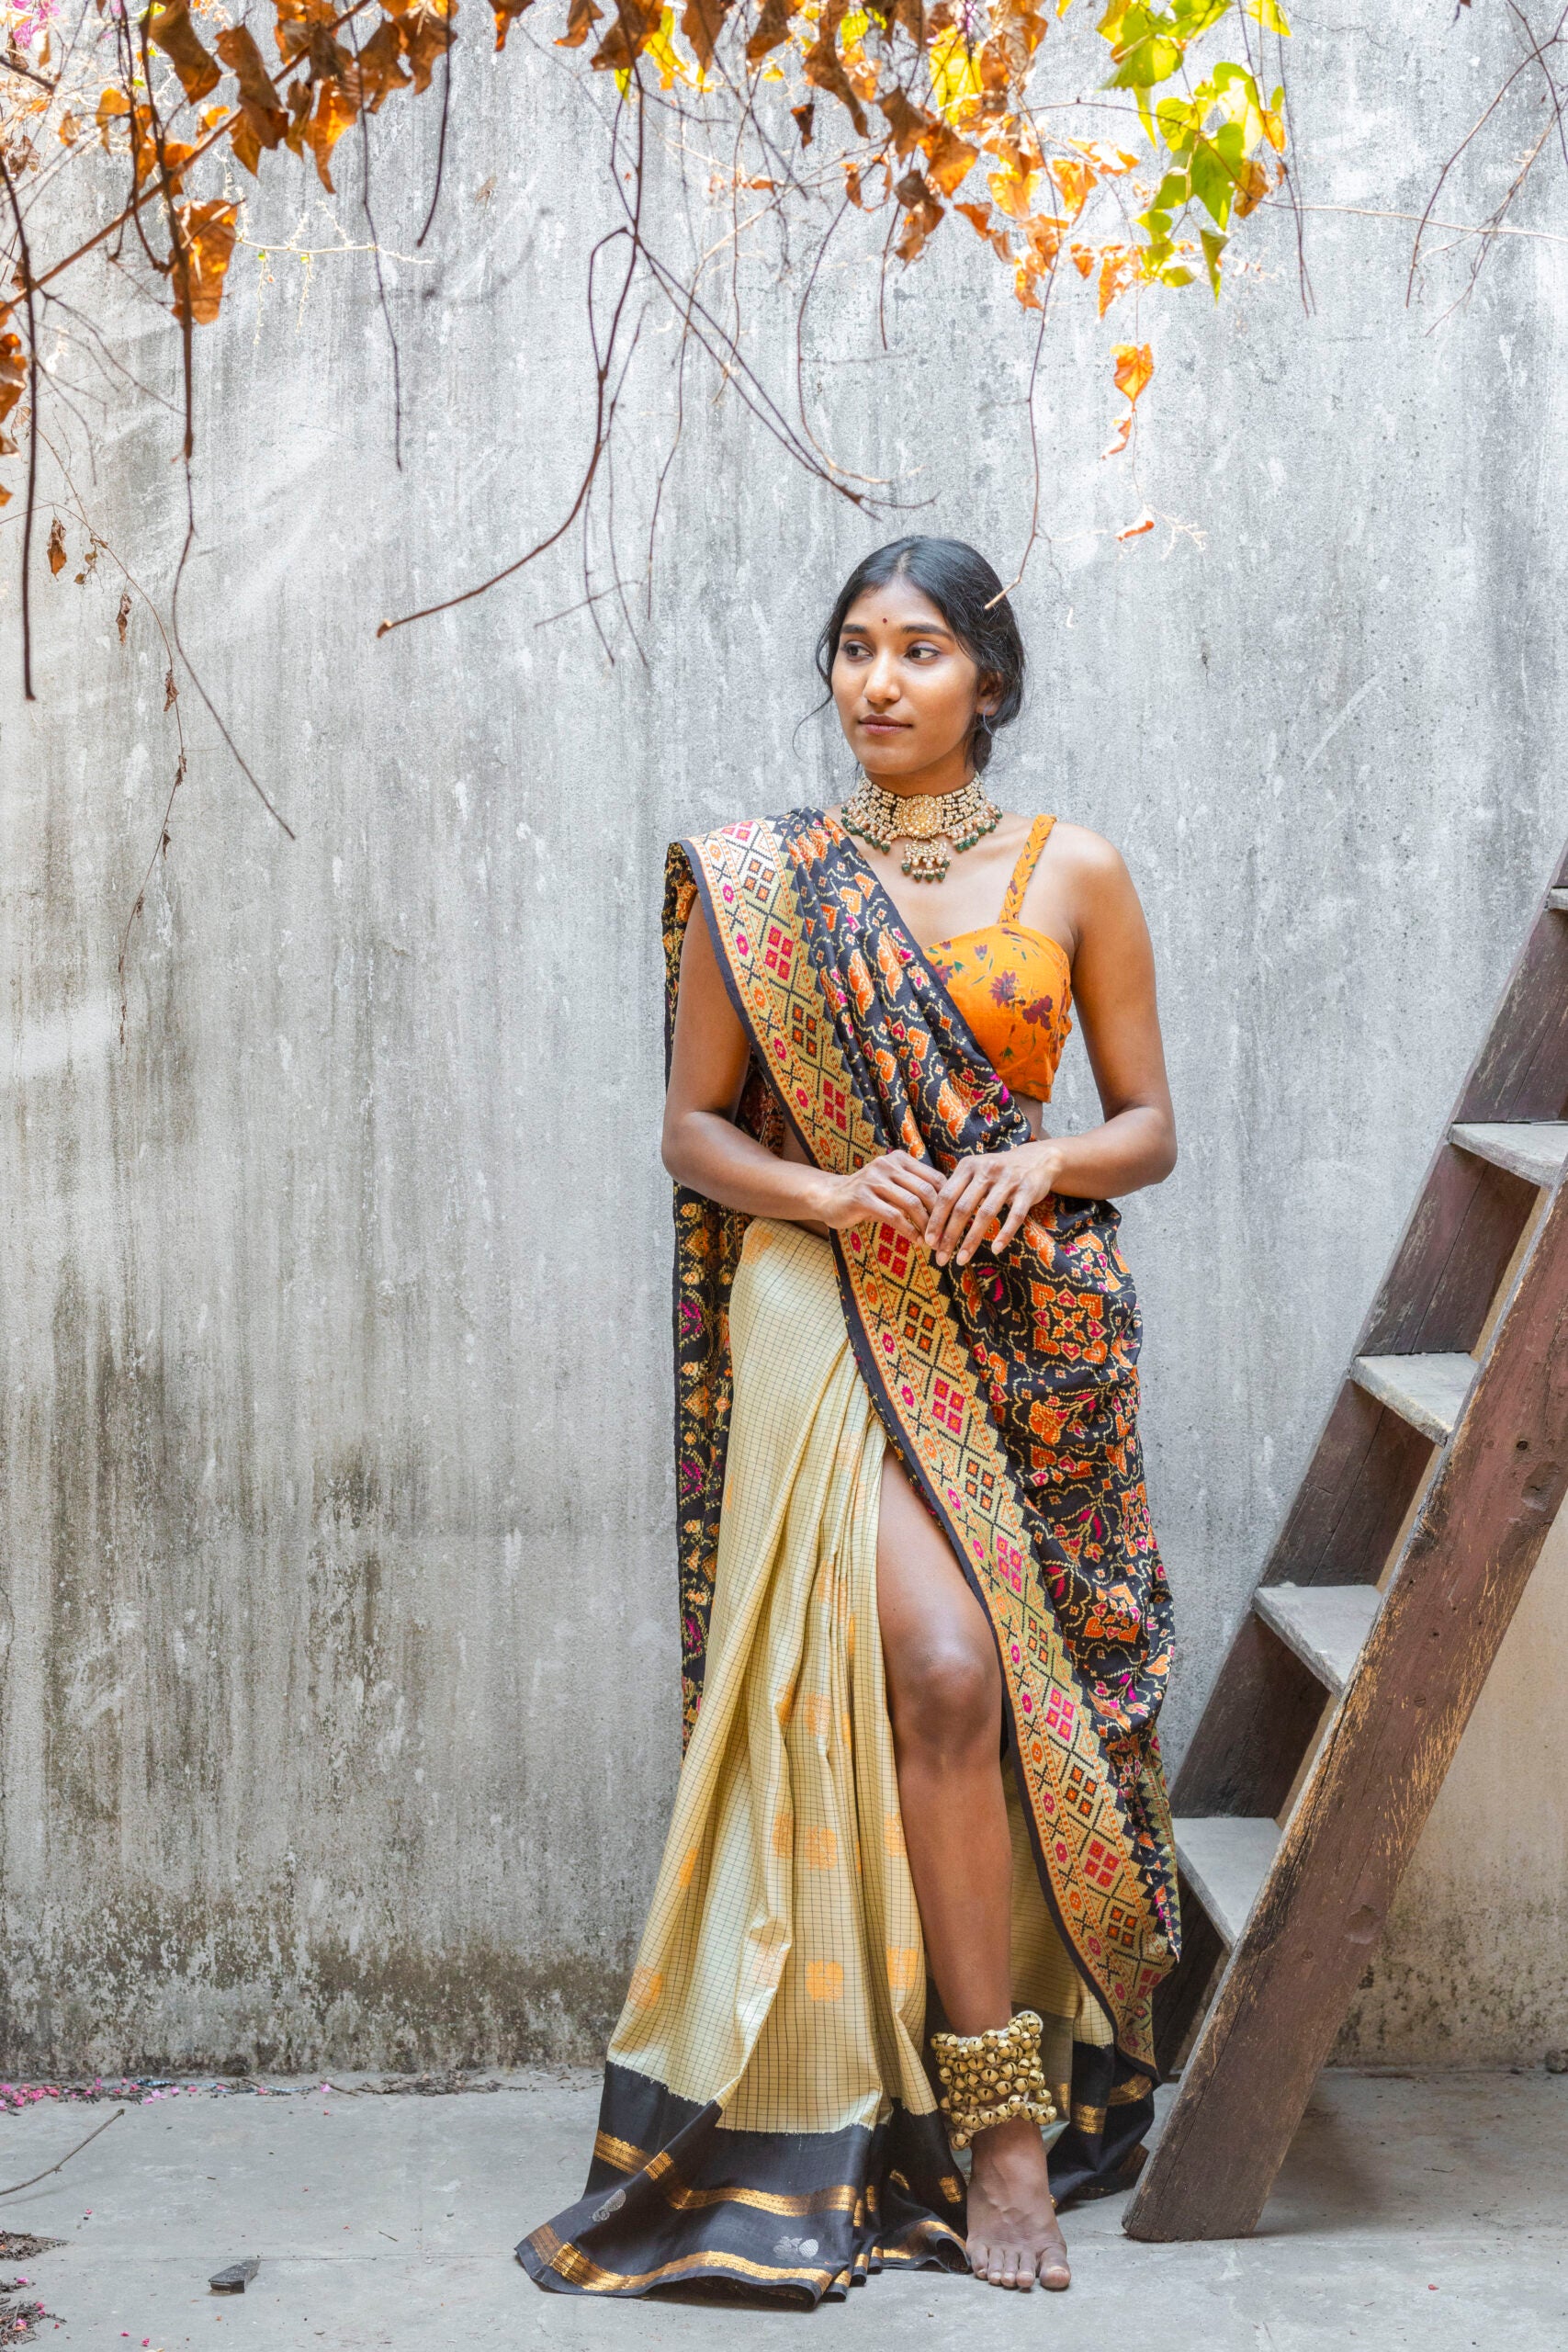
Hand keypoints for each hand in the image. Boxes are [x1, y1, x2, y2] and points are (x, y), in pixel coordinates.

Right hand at [819, 1150, 943, 1242]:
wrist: (829, 1197)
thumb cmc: (868, 1196)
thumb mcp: (893, 1187)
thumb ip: (915, 1191)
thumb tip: (949, 1211)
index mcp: (900, 1159)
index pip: (934, 1178)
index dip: (948, 1201)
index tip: (955, 1221)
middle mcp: (888, 1164)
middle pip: (926, 1190)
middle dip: (939, 1216)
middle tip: (946, 1235)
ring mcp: (874, 1179)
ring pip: (911, 1203)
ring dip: (926, 1225)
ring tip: (932, 1241)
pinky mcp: (862, 1197)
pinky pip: (893, 1215)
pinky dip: (908, 1230)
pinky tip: (915, 1240)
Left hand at [924, 1139, 1060, 1266]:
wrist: (1038, 1159)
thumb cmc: (998, 1173)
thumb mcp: (975, 1172)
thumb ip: (956, 1191)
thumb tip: (933, 1223)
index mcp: (968, 1166)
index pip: (946, 1196)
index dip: (936, 1220)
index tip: (928, 1242)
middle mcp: (986, 1170)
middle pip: (962, 1207)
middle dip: (949, 1236)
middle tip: (941, 1258)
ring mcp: (1008, 1180)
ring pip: (986, 1213)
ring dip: (972, 1240)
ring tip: (961, 1260)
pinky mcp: (1028, 1190)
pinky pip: (1015, 1216)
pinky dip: (1004, 1234)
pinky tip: (995, 1249)